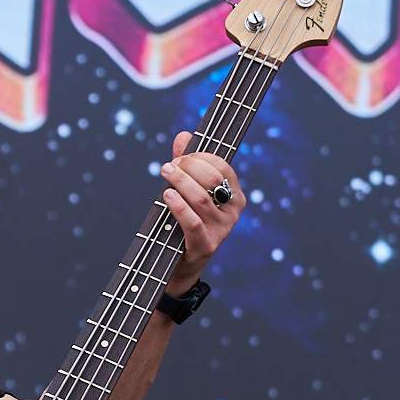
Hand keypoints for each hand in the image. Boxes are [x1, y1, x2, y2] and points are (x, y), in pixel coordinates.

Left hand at [158, 136, 244, 293]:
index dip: (201, 157)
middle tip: (169, 166)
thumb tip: (184, 135)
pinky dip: (178, 206)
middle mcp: (233, 211)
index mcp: (235, 195)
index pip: (222, 166)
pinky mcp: (206, 245)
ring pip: (200, 199)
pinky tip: (167, 195)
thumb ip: (187, 164)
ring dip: (180, 182)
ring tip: (165, 173)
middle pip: (212, 180)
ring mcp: (222, 229)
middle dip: (188, 167)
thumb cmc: (183, 223)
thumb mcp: (186, 192)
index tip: (180, 156)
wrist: (178, 264)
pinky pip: (192, 222)